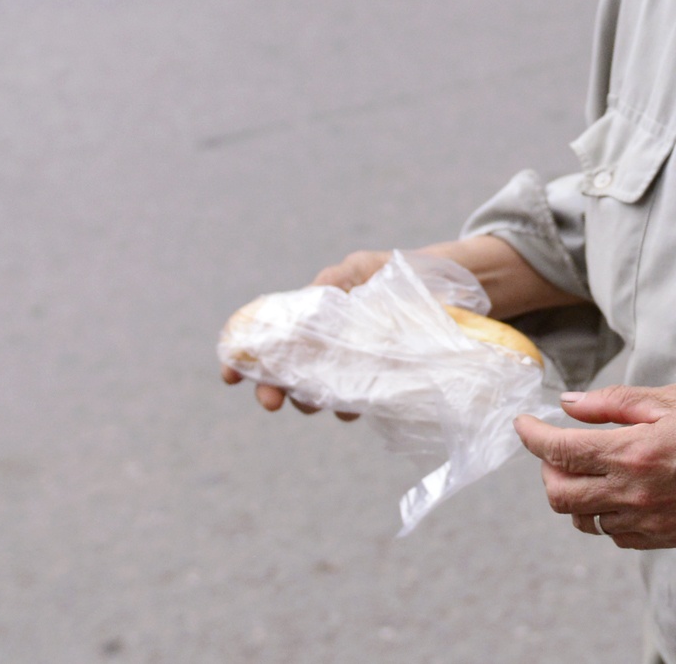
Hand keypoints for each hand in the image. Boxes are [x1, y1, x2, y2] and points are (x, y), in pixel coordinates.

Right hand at [218, 249, 389, 417]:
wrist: (447, 284)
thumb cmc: (396, 271)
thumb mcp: (360, 268)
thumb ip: (333, 280)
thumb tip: (308, 297)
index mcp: (311, 317)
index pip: (266, 339)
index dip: (242, 358)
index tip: (229, 376)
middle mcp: (324, 347)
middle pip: (284, 375)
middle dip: (271, 390)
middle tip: (272, 402)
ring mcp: (350, 366)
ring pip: (315, 394)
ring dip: (308, 402)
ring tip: (317, 402)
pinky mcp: (379, 380)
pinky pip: (356, 402)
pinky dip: (349, 408)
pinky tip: (355, 408)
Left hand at [515, 386, 675, 548]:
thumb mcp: (669, 398)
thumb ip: (612, 404)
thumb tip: (568, 405)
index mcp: (632, 452)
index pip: (558, 451)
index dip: (531, 436)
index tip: (524, 423)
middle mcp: (634, 494)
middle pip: (559, 496)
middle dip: (547, 470)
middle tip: (558, 448)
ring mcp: (649, 522)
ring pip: (584, 521)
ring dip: (575, 494)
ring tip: (589, 468)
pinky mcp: (666, 537)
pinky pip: (615, 536)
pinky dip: (604, 515)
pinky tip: (619, 491)